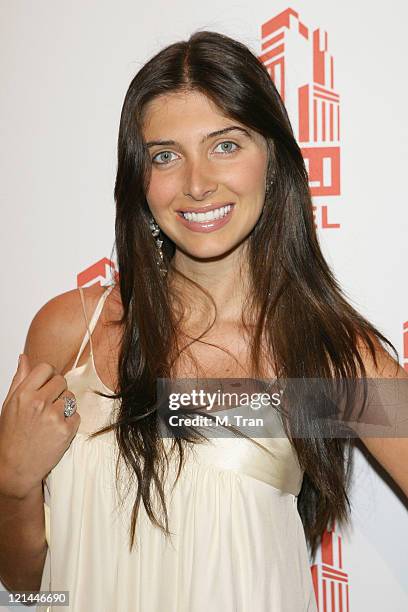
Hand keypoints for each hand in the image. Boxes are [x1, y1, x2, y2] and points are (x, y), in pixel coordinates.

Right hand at [0, 354, 79, 498]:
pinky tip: (56, 431)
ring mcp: (53, 417)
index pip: (46, 368)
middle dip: (57, 391)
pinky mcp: (66, 430)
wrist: (16, 468)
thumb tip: (24, 357)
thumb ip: (20, 379)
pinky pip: (77, 415)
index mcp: (23, 394)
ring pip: (71, 397)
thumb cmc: (11, 436)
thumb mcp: (10, 405)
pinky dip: (70, 422)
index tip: (46, 386)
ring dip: (64, 406)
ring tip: (50, 420)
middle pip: (62, 381)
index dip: (48, 376)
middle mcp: (38, 403)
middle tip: (47, 406)